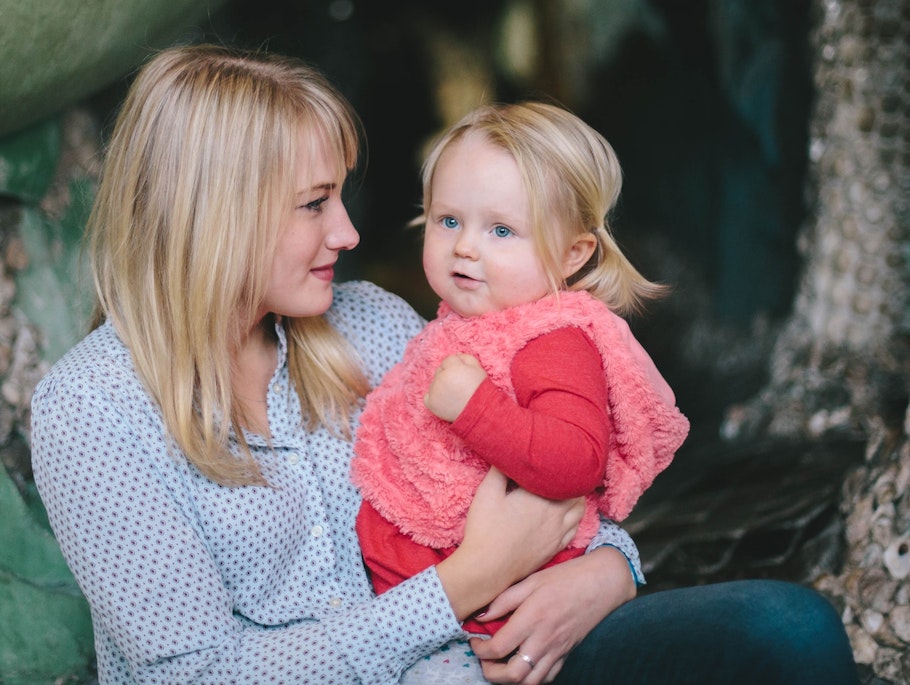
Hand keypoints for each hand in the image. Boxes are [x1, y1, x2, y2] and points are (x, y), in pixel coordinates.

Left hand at [424, 353, 486, 421]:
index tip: (463, 376)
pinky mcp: (430, 403)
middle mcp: (441, 378)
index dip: (457, 367)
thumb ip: (467, 358)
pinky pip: (428, 396)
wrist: (479, 413)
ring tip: (454, 395)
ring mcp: (434, 391)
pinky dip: (434, 398)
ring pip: (433, 383)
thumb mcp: (478, 370)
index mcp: (452, 368)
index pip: (448, 360)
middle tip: (459, 386)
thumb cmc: (480, 391)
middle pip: (439, 371)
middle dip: (447, 375)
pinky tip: (445, 401)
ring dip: (440, 386)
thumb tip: (457, 355)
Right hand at [436, 468, 583, 621]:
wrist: (487, 569)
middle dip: (571, 480)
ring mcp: (558, 533)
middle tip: (561, 472)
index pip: (561, 476)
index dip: (560, 465)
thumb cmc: (485, 529)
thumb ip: (500, 470)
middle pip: (576, 492)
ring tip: (565, 491)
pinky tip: (564, 515)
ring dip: (576, 499)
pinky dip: (574, 518)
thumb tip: (508, 453)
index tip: (553, 458)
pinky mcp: (555, 548)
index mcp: (541, 497)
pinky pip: (574, 529)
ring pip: (580, 511)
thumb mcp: (487, 493)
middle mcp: (556, 514)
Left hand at [470, 546, 636, 683]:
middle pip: (512, 675)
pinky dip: (531, 677)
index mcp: (531, 619)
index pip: (498, 648)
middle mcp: (544, 640)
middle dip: (491, 673)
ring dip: (510, 679)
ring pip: (530, 682)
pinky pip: (547, 677)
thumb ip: (503, 600)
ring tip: (500, 665)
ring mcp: (557, 650)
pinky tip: (523, 663)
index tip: (474, 640)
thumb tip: (480, 616)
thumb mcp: (530, 581)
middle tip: (484, 659)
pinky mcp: (566, 654)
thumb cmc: (566, 577)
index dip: (479, 649)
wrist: (601, 583)